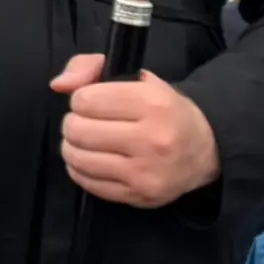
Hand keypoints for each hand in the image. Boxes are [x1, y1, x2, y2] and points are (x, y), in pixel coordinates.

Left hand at [49, 55, 219, 207]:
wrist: (205, 150)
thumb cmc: (164, 109)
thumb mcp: (138, 77)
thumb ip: (91, 67)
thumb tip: (58, 84)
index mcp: (154, 104)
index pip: (86, 100)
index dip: (81, 99)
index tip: (92, 102)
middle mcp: (152, 139)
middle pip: (78, 130)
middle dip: (73, 123)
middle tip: (84, 122)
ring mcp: (145, 172)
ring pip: (78, 158)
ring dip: (72, 147)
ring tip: (85, 140)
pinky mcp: (138, 195)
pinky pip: (87, 182)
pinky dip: (80, 169)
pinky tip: (92, 160)